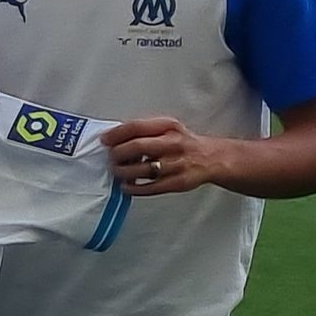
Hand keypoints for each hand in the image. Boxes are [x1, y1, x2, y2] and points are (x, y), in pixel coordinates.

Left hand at [101, 117, 228, 196]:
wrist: (211, 158)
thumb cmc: (184, 143)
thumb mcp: (168, 128)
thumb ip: (146, 131)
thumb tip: (116, 137)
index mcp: (168, 127)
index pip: (137, 127)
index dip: (116, 133)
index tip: (104, 140)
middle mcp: (173, 144)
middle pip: (138, 146)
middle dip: (118, 153)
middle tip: (111, 158)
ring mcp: (175, 164)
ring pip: (143, 169)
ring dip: (124, 172)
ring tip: (117, 172)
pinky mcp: (177, 182)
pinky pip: (151, 187)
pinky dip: (135, 188)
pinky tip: (127, 186)